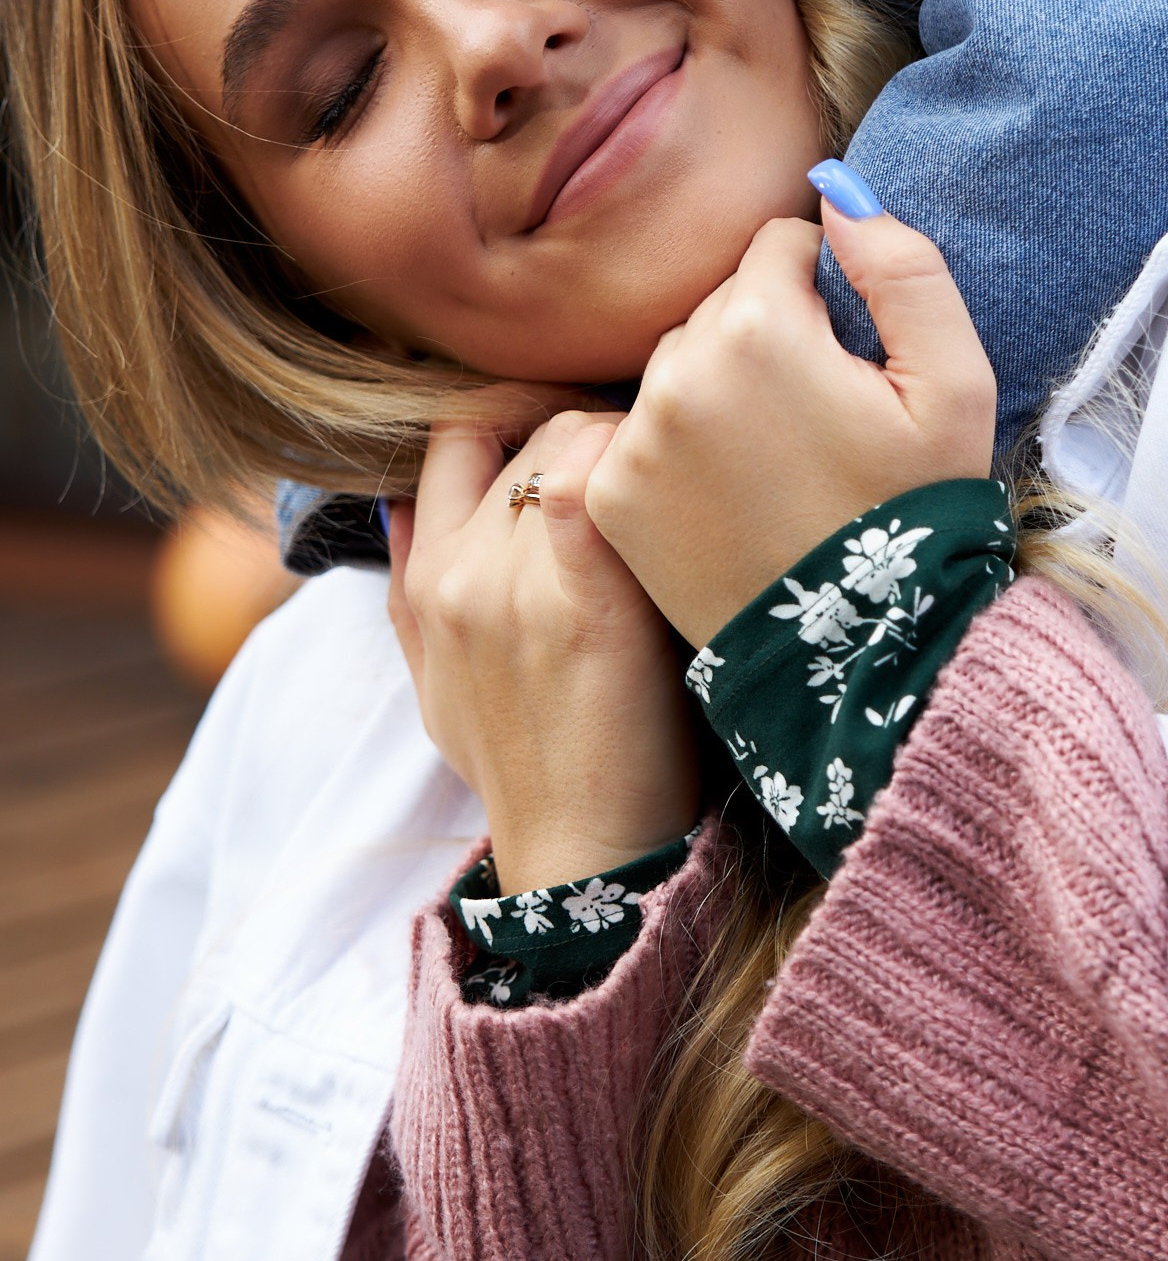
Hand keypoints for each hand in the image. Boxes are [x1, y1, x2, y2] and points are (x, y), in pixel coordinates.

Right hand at [389, 408, 701, 892]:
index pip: (456, 432)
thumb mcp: (435, 681)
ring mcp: (515, 583)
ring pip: (575, 437)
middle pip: (533, 428)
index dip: (521, 412)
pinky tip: (680, 501)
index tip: (583, 435)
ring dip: (632, 450)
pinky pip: (592, 478)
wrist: (579, 848)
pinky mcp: (583, 599)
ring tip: (675, 496)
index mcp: (426, 580)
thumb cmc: (523, 765)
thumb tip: (394, 504)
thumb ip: (407, 592)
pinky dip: (637, 468)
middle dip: (598, 434)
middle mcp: (460, 570)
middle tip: (654, 473)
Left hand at [584, 205, 996, 647]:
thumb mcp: (955, 383)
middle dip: (770, 340)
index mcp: (759, 325)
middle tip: (819, 422)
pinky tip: (731, 495)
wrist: (864, 654)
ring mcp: (634, 436)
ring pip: (679, 363)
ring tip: (777, 462)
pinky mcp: (609, 494)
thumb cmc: (919, 514)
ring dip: (720, 390)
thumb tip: (834, 193)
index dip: (828, 299)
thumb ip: (905, 267)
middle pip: (723, 304)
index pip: (780, 248)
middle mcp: (676, 370)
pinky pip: (641, 429)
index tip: (851, 369)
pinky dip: (679, 449)